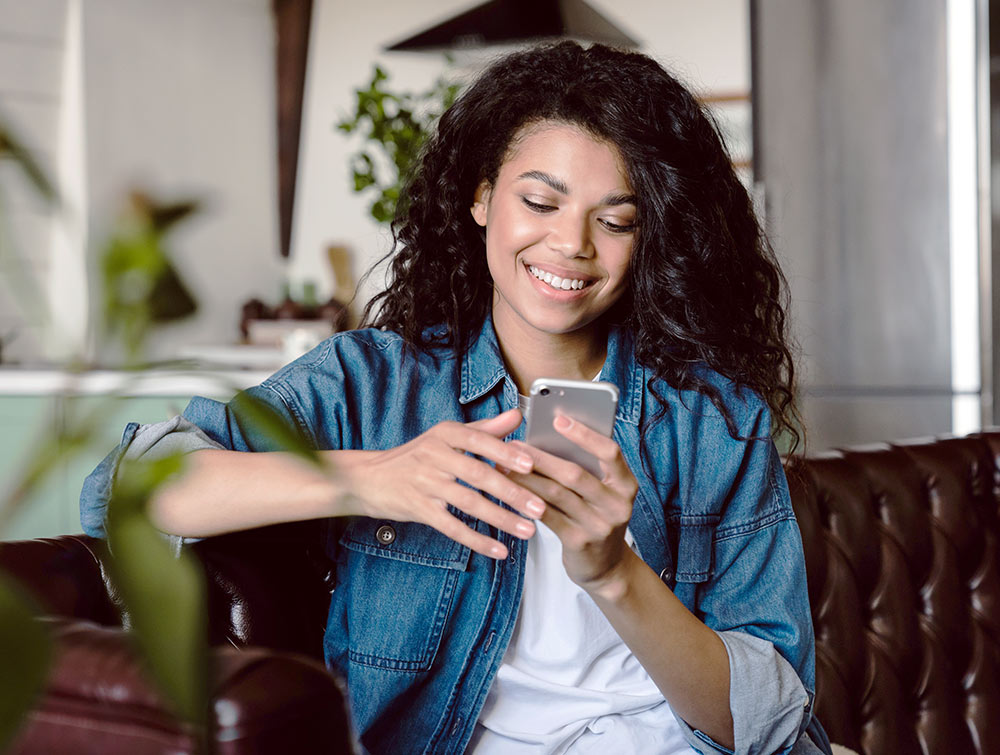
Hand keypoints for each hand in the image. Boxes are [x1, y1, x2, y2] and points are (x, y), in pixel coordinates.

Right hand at [338, 408, 544, 558]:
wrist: (368, 478)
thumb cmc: (416, 456)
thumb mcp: (446, 437)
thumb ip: (485, 429)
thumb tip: (517, 415)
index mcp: (444, 433)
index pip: (479, 441)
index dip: (505, 453)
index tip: (530, 465)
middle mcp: (434, 455)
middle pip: (478, 474)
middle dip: (512, 493)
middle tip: (539, 507)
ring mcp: (425, 483)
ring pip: (468, 503)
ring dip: (501, 518)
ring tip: (527, 530)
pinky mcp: (419, 509)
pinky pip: (452, 527)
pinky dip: (477, 540)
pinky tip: (498, 550)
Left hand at [508, 414, 637, 591]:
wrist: (606, 566)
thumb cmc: (597, 517)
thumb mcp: (603, 492)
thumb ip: (586, 468)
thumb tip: (547, 437)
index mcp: (626, 485)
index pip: (610, 452)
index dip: (584, 434)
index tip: (559, 419)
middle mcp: (617, 505)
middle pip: (575, 473)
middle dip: (540, 457)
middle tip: (514, 445)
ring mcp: (599, 525)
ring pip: (556, 494)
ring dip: (526, 477)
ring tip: (504, 465)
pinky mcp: (579, 542)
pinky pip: (547, 516)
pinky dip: (527, 500)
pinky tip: (510, 490)